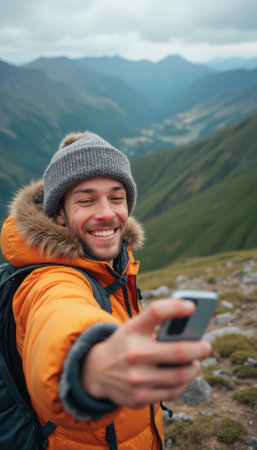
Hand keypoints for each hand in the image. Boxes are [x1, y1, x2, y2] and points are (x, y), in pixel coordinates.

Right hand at [81, 298, 211, 407]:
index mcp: (133, 330)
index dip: (176, 307)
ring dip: (194, 369)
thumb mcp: (134, 328)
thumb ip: (159, 326)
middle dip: (200, 350)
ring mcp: (136, 378)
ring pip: (180, 376)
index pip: (156, 312)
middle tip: (207, 347)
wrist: (96, 370)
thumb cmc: (125, 344)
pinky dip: (183, 384)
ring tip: (197, 363)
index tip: (193, 306)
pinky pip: (172, 392)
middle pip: (178, 352)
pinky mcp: (138, 398)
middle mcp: (134, 353)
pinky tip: (184, 377)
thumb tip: (192, 332)